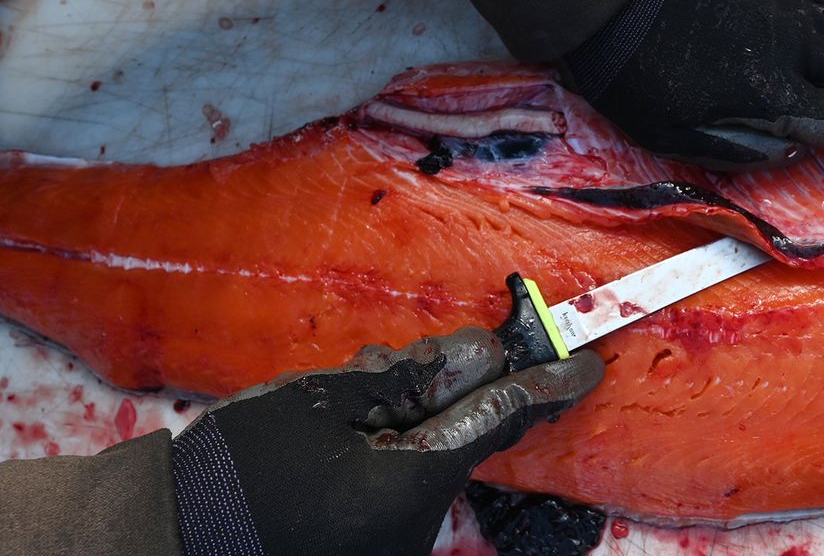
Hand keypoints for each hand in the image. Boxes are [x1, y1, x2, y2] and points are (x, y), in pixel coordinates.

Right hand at [170, 329, 603, 555]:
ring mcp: (396, 536)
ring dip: (411, 408)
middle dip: (451, 386)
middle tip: (426, 352)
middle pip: (460, 432)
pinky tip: (354, 414)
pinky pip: (404, 474)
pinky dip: (391, 438)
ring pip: (430, 449)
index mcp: (410, 482)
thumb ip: (409, 376)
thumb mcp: (322, 399)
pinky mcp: (375, 538)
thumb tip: (478, 355)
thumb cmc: (237, 465)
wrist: (171, 535)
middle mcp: (416, 520)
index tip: (586, 365)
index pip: (495, 419)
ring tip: (361, 380)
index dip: (544, 385)